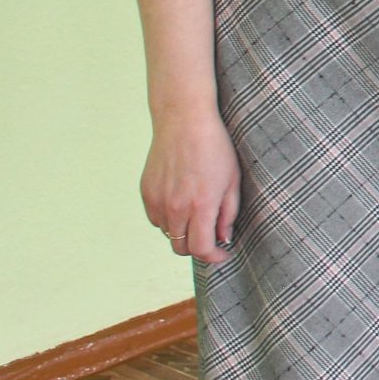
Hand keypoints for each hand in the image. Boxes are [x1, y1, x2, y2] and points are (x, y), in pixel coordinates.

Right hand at [140, 104, 240, 264]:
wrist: (184, 121)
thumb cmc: (215, 148)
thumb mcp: (232, 180)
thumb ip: (228, 213)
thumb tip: (223, 238)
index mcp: (201, 205)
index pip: (201, 249)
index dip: (214, 258)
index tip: (223, 255)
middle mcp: (175, 207)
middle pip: (182, 247)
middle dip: (198, 247)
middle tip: (211, 235)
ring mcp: (157, 200)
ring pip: (168, 234)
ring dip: (183, 232)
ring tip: (197, 214)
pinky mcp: (146, 192)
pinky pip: (156, 219)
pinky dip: (168, 219)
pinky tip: (181, 203)